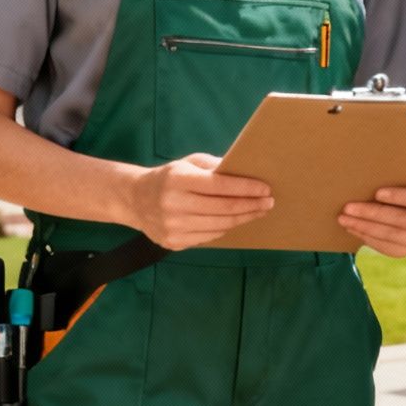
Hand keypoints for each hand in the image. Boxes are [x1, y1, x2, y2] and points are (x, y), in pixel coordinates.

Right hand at [122, 153, 273, 249]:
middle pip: (223, 209)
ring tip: (258, 211)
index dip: (246, 188)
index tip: (266, 188)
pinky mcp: (174, 242)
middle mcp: (174, 204)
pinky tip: (235, 220)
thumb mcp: (188, 164)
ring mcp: (173, 226)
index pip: (220, 185)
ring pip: (220, 225)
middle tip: (269, 202)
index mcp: (178, 180)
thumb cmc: (169, 177)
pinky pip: (209, 236)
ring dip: (243, 219)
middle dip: (251, 205)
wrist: (135, 200)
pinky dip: (225, 228)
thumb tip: (245, 171)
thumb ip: (214, 166)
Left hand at [339, 180, 405, 258]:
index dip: (400, 196)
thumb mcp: (398, 178)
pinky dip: (366, 237)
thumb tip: (365, 164)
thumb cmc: (394, 185)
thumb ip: (390, 175)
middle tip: (348, 207)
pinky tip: (352, 228)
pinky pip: (385, 247)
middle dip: (371, 213)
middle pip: (400, 219)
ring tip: (343, 218)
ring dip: (363, 226)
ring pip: (389, 234)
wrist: (398, 206)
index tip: (377, 193)